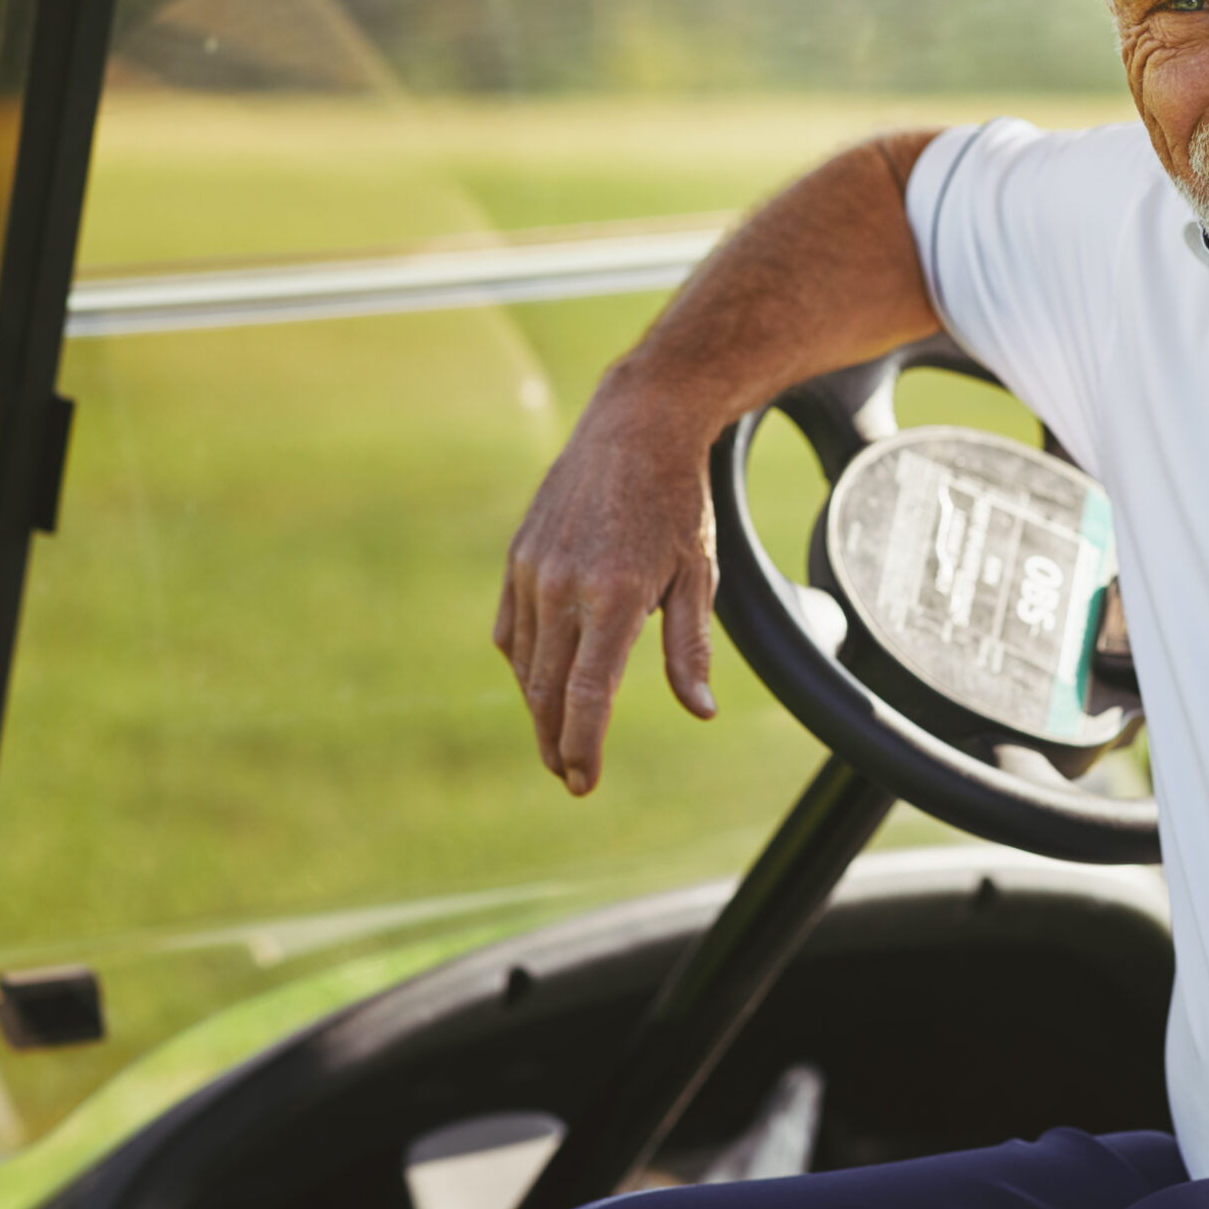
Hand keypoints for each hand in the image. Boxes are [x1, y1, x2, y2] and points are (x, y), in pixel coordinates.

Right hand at [495, 376, 720, 794]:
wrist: (635, 427)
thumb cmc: (677, 502)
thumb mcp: (698, 575)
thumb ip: (690, 648)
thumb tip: (699, 710)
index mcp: (613, 596)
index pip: (588, 694)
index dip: (583, 745)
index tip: (585, 781)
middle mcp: (563, 586)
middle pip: (548, 690)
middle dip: (557, 741)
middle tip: (570, 776)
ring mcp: (532, 570)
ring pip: (525, 663)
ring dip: (539, 708)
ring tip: (559, 737)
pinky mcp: (517, 556)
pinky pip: (509, 629)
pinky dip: (524, 664)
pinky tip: (541, 682)